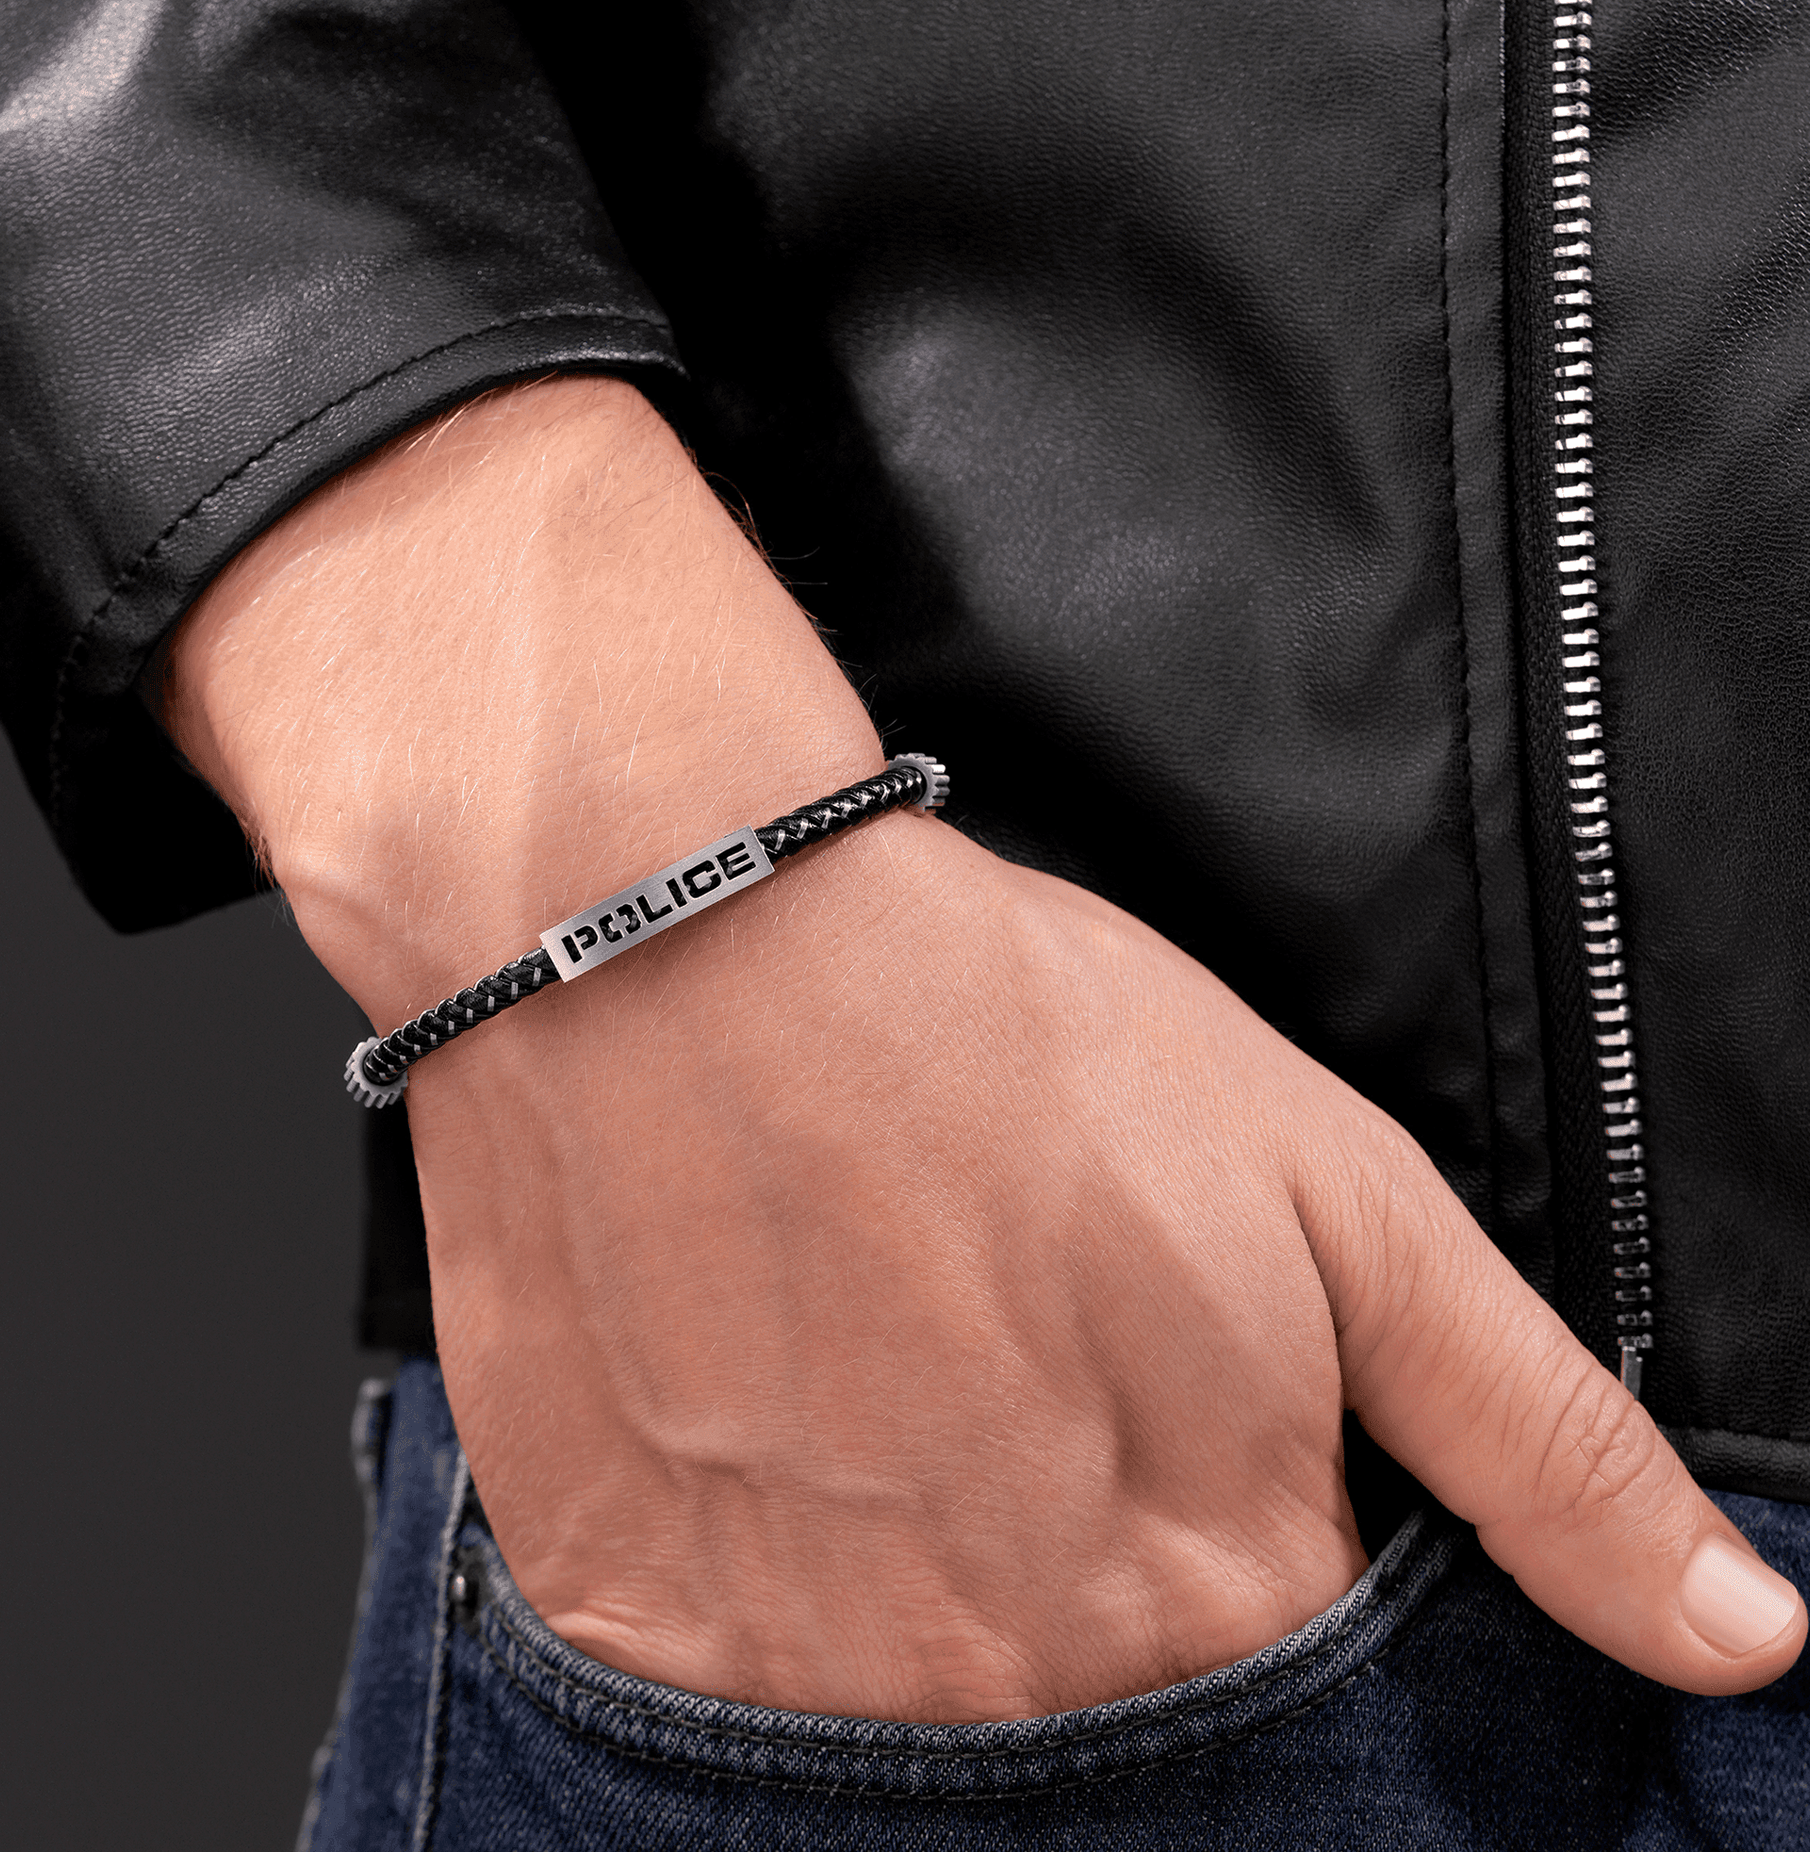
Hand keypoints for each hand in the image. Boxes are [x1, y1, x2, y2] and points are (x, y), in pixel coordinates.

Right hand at [159, 377, 1804, 1716]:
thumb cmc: (1026, 1046)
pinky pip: (733, 1682)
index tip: (1169, 1405)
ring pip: (912, 1707)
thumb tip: (1750, 1645)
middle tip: (1009, 1358)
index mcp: (1215, 1592)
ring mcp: (805, 1678)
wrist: (697, 947)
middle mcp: (1016, 1685)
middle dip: (1082, 1554)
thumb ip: (1548, 1448)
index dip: (1243, 1528)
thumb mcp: (1344, 1202)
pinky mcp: (632, 1624)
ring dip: (914, 1569)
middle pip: (1099, 1709)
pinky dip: (763, 1576)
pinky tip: (764, 1414)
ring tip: (882, 1369)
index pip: (1297, 1686)